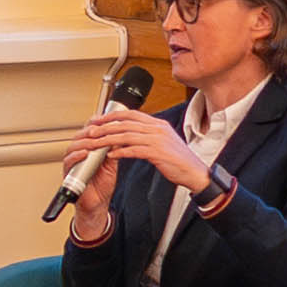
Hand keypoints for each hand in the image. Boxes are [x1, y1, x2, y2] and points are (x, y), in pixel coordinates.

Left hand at [64, 108, 211, 191]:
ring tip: (96, 143)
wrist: (195, 172)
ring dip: (109, 140)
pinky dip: (120, 152)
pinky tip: (111, 156)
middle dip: (106, 127)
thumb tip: (129, 134)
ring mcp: (158, 140)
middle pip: (125, 124)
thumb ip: (148, 135)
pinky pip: (134, 150)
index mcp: (158, 124)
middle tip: (91, 131)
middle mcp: (157, 129)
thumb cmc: (178, 160)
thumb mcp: (163, 142)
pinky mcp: (158, 153)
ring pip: (127, 136)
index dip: (113, 116)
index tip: (99, 120)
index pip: (131, 114)